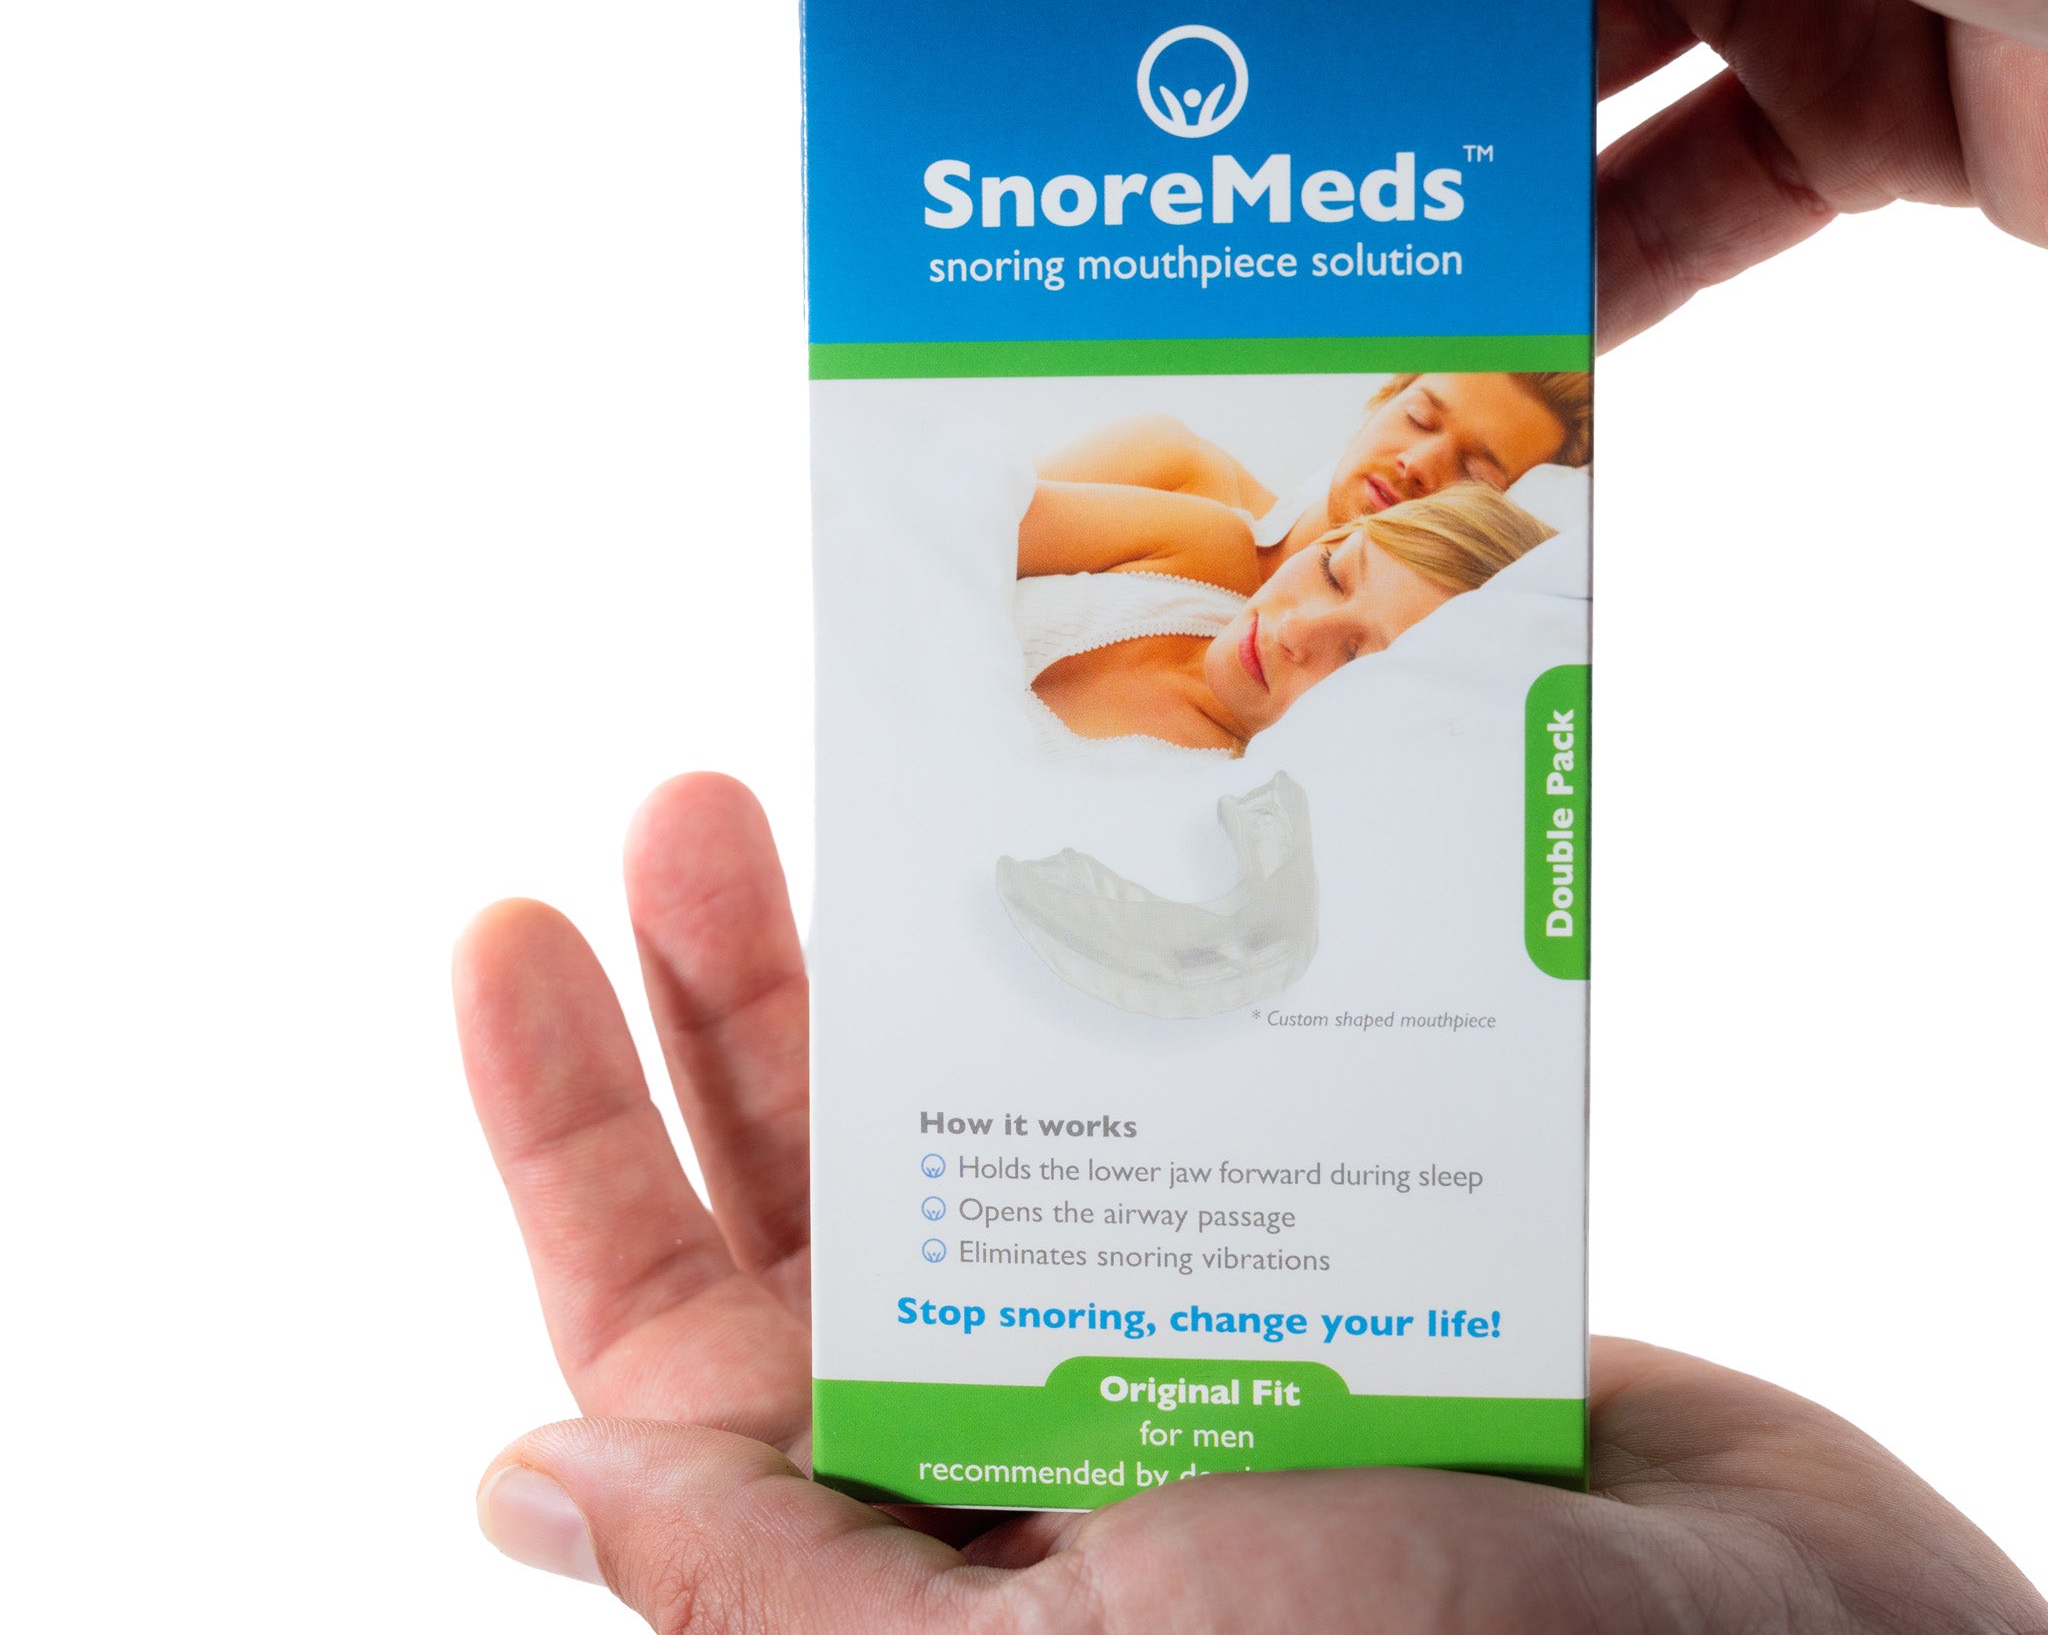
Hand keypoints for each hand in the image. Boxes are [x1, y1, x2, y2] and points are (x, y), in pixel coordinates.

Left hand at [455, 774, 2046, 1630]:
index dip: (567, 1129)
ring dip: (873, 959)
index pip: (655, 1336)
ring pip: (948, 1120)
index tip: (508, 933)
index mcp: (895, 1547)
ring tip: (819, 780)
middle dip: (713, 993)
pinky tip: (1037, 869)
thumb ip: (783, 1593)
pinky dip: (1073, 981)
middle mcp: (992, 1429)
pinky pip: (1128, 1095)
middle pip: (788, 1188)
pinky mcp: (1268, 1254)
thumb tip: (526, 1472)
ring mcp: (1134, 1329)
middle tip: (682, 804)